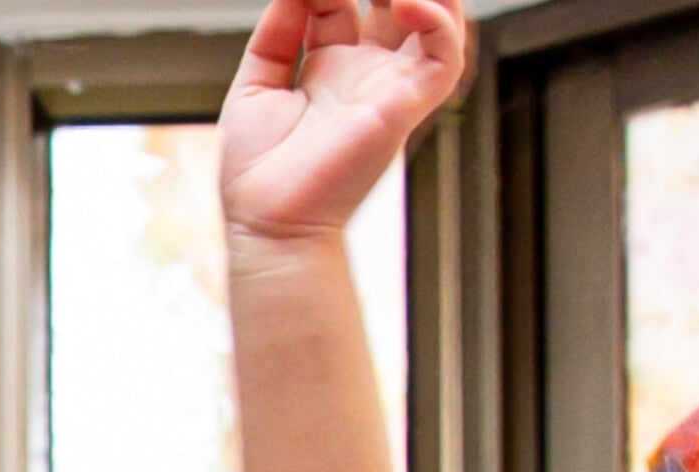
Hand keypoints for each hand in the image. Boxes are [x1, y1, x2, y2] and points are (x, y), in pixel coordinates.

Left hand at [216, 0, 468, 242]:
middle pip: (395, 3)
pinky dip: (437, 18)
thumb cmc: (257, 176)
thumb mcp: (255, 86)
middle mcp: (363, 74)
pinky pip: (443, 54)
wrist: (269, 223)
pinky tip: (404, 1)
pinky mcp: (404, 106)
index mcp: (328, 68)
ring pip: (437, 21)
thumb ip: (277, 33)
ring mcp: (387, 87)